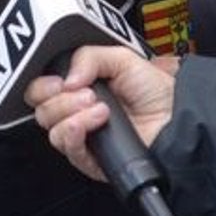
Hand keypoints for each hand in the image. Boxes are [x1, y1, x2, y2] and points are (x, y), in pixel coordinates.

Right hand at [26, 46, 177, 183]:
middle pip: (42, 111)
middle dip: (59, 99)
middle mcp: (75, 113)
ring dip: (72, 114)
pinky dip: (76, 132)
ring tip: (100, 106)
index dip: (43, 85)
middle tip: (85, 92)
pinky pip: (68, 149)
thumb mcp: (121, 59)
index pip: (41, 90)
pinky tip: (95, 119)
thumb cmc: (154, 91)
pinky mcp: (90, 158)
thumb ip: (88, 57)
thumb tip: (66, 78)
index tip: (58, 81)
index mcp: (77, 88)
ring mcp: (82, 137)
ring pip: (52, 130)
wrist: (174, 118)